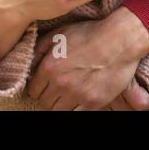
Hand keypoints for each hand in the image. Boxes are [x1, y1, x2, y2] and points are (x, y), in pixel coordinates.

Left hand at [27, 8, 148, 110]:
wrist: (120, 39)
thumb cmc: (89, 34)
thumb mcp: (59, 34)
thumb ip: (39, 49)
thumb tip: (28, 65)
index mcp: (49, 67)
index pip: (33, 90)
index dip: (37, 87)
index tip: (44, 84)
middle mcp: (61, 83)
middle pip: (44, 103)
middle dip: (48, 97)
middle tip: (56, 90)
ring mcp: (78, 95)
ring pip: (58, 112)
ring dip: (60, 105)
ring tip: (67, 96)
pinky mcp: (94, 103)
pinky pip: (77, 115)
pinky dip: (75, 109)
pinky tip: (78, 101)